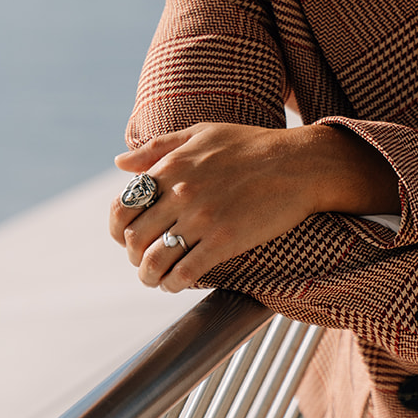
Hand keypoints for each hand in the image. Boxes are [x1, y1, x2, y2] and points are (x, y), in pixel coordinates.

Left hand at [110, 122, 325, 291]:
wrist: (300, 163)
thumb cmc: (252, 145)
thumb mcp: (201, 133)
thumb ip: (157, 147)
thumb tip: (119, 162)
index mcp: (171, 166)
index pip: (123, 208)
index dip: (117, 230)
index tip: (127, 238)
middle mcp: (181, 193)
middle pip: (135, 239)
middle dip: (134, 256)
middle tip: (145, 261)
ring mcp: (202, 218)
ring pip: (154, 261)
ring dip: (149, 276)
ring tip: (157, 279)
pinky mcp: (224, 241)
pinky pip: (184, 273)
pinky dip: (173, 284)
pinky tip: (177, 284)